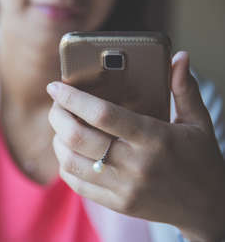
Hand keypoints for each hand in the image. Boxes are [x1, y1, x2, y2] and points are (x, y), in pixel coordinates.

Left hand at [47, 51, 224, 241]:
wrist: (208, 206)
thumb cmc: (200, 158)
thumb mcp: (198, 122)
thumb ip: (184, 88)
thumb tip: (179, 56)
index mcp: (154, 138)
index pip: (103, 114)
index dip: (73, 98)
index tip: (55, 86)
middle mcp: (136, 164)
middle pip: (78, 137)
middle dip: (58, 116)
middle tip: (56, 105)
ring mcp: (124, 187)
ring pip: (71, 161)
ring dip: (57, 140)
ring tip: (61, 126)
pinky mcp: (117, 203)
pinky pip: (77, 183)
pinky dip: (65, 164)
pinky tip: (69, 151)